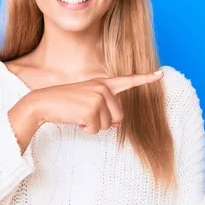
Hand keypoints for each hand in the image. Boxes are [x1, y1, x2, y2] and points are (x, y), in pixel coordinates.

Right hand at [8, 69, 164, 152]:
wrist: (43, 103)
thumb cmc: (64, 103)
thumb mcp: (86, 100)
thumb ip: (105, 108)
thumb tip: (118, 124)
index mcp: (103, 83)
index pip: (127, 80)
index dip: (146, 79)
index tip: (160, 74)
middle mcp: (103, 88)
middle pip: (119, 116)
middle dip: (104, 121)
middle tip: (85, 114)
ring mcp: (98, 98)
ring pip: (108, 124)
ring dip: (93, 125)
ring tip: (78, 114)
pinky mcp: (91, 109)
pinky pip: (97, 130)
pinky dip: (86, 129)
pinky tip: (76, 119)